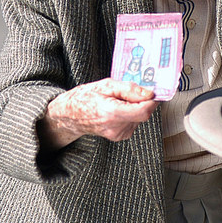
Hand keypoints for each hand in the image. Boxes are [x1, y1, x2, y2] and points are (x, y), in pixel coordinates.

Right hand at [38, 78, 157, 149]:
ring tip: (118, 101)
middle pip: (143, 114)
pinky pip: (134, 122)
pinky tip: (117, 110)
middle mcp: (116, 127)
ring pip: (139, 118)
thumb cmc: (85, 97)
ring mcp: (117, 134)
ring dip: (135, 108)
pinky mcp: (119, 136)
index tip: (152, 91)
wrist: (70, 115)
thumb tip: (149, 93)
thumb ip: (129, 89)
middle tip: (128, 93)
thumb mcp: (106, 85)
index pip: (144, 111)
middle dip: (141, 102)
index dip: (151, 100)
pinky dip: (130, 114)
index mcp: (112, 113)